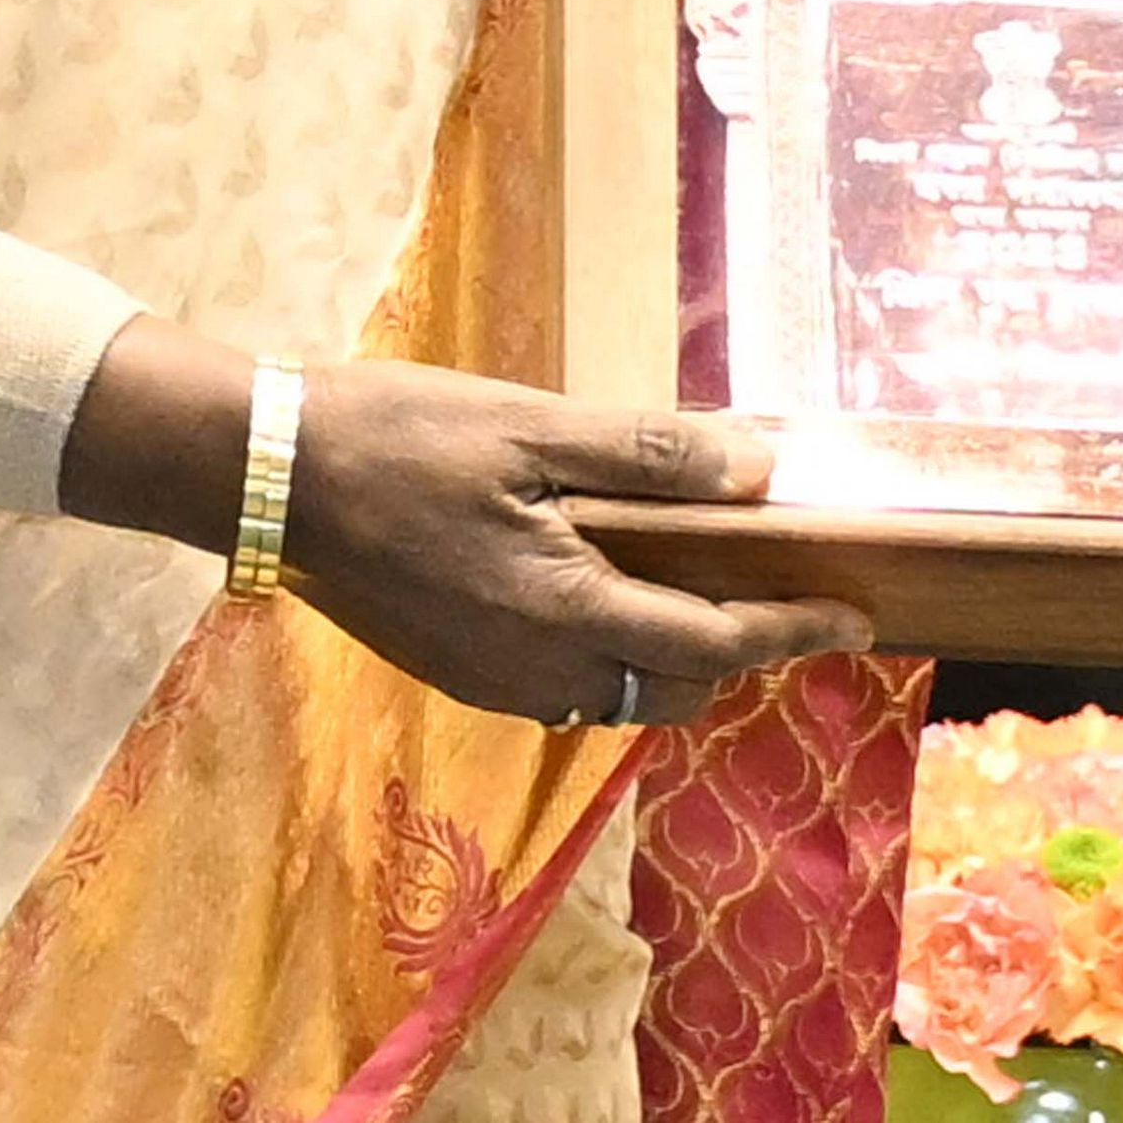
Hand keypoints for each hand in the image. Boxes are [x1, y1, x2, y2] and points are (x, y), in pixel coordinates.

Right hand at [63, 324, 864, 725]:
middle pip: (672, 690)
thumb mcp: (533, 425)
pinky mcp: (455, 667)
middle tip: (789, 597)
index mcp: (560, 610)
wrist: (266, 476)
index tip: (856, 620)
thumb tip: (757, 468)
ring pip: (617, 697)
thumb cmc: (399, 436)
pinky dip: (614, 656)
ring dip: (675, 661)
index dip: (791, 632)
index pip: (710, 646)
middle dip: (740, 654)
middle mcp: (530, 668)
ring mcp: (487, 678)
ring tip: (711, 590)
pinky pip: (563, 686)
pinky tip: (616, 592)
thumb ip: (647, 454)